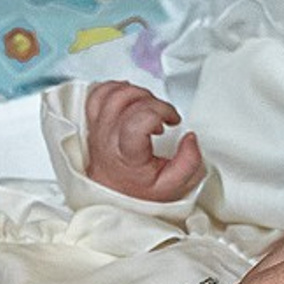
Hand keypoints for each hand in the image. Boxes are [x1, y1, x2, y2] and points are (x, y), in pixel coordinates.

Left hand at [83, 80, 204, 201]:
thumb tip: (190, 138)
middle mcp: (108, 138)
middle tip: (163, 115)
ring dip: (136, 92)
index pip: (139, 118)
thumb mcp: (172, 185)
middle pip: (127, 100)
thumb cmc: (138, 190)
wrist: (113, 195)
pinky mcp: (93, 122)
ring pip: (113, 93)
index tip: (171, 120)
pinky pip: (97, 93)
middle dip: (153, 102)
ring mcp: (98, 128)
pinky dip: (115, 88)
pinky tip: (129, 97)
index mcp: (127, 154)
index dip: (161, 111)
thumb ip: (189, 162)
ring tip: (148, 107)